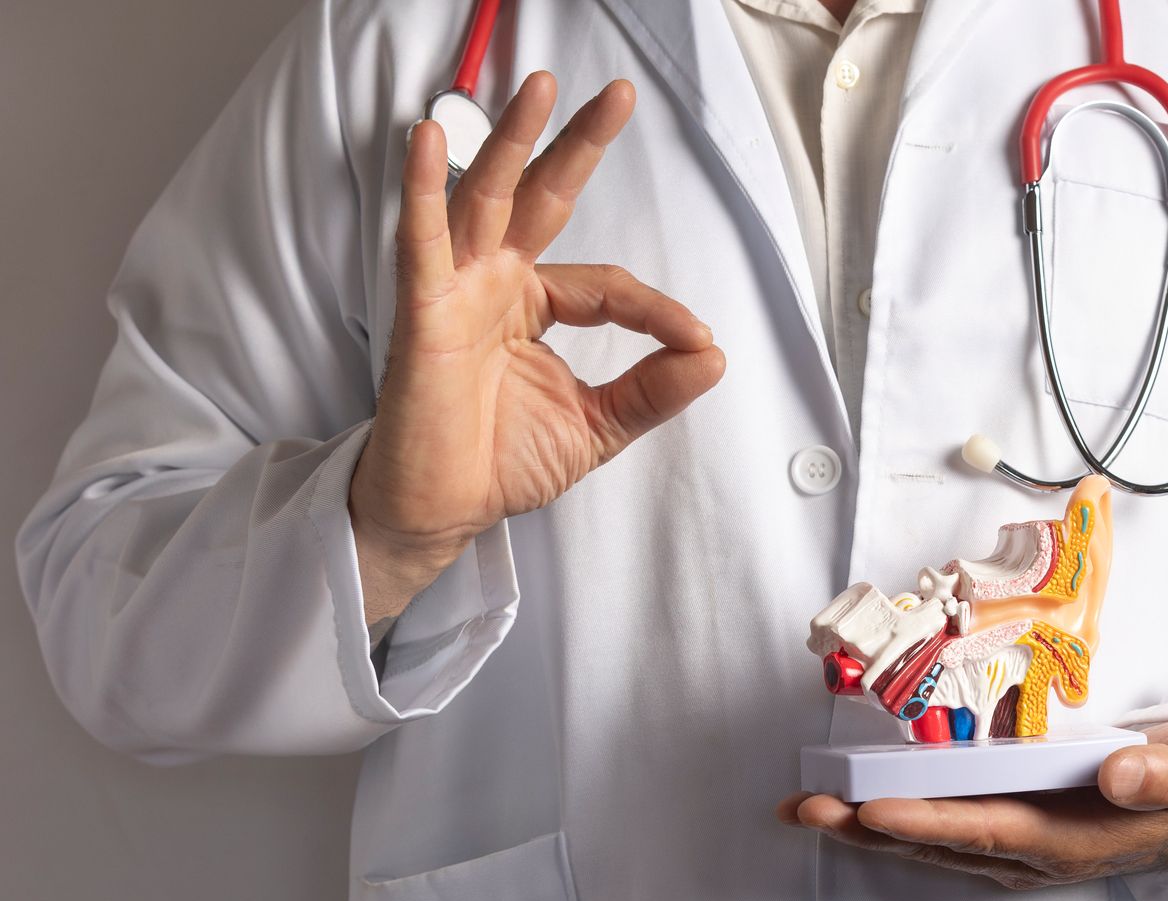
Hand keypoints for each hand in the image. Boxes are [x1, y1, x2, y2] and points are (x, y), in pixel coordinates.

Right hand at [350, 72, 725, 623]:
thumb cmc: (501, 463)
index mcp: (533, 306)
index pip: (607, 285)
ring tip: (540, 88)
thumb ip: (653, 391)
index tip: (693, 341)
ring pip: (487, 199)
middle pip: (541, 198)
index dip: (654, 309)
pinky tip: (425, 141)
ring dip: (512, 141)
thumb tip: (713, 356)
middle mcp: (494, 285)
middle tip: (615, 94)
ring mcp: (456, 292)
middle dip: (576, 144)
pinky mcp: (422, 314)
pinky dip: (422, 191)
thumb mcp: (599, 426)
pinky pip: (421, 242)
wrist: (444, 511)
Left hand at [776, 722, 1167, 889]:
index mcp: (1076, 841)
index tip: (875, 812)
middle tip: (807, 811)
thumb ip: (1162, 774)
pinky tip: (857, 811)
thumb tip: (1121, 775)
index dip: (930, 824)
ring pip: (936, 844)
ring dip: (869, 830)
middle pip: (944, 845)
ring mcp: (1025, 851)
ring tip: (807, 811)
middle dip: (871, 830)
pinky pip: (947, 833)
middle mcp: (1039, 855)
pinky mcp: (1019, 835)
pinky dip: (898, 823)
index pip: (989, 831)